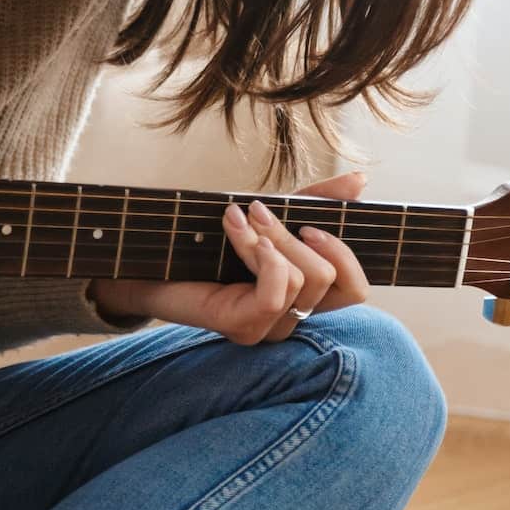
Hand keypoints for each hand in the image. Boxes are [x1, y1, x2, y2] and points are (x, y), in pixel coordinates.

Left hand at [91, 172, 370, 343]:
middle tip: (259, 209)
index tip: (311, 223)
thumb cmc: (209, 240)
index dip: (345, 254)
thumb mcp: (272, 212)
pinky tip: (238, 233)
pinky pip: (275, 294)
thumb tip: (361, 181)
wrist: (148, 258)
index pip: (356, 291)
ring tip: (238, 218)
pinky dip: (261, 256)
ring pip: (302, 282)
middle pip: (330, 279)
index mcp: (303, 295)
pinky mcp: (241, 328)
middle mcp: (291, 318)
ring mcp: (267, 328)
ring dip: (271, 239)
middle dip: (296, 235)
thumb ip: (316, 200)